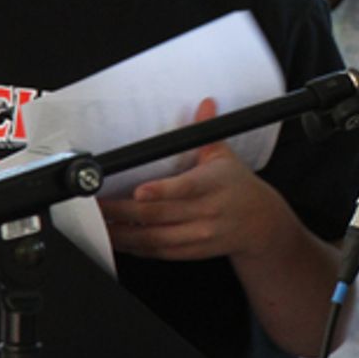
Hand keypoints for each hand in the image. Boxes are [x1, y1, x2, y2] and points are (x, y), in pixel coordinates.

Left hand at [100, 98, 277, 261]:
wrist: (259, 222)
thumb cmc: (237, 186)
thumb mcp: (225, 156)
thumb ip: (206, 131)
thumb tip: (204, 105)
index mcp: (213, 184)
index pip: (186, 188)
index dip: (162, 191)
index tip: (139, 192)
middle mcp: (207, 211)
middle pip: (159, 214)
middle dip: (123, 210)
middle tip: (99, 204)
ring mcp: (199, 234)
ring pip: (154, 238)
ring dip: (123, 233)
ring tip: (101, 223)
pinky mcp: (192, 251)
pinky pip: (158, 252)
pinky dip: (136, 247)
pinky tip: (119, 239)